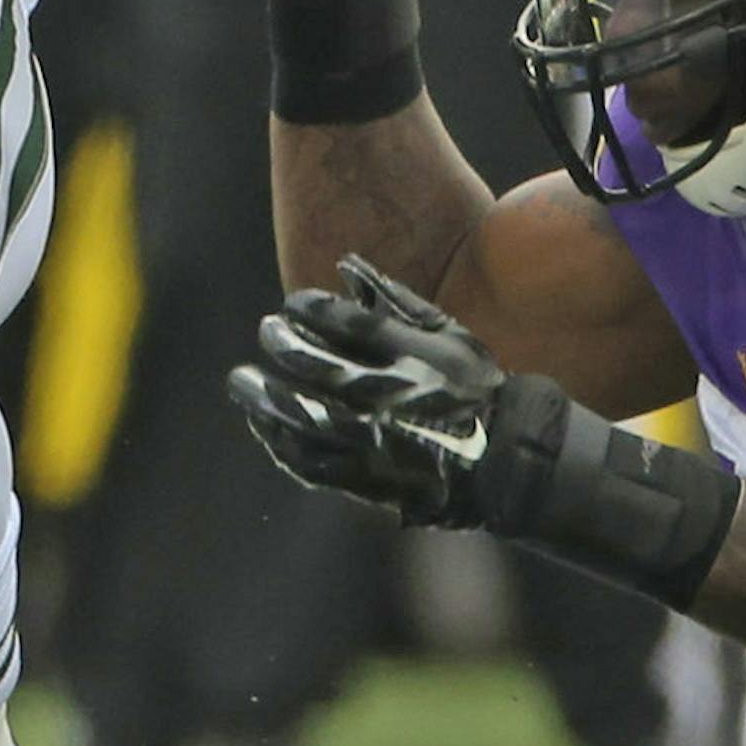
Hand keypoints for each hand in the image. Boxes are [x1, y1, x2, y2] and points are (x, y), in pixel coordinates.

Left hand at [228, 256, 507, 521]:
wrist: (504, 462)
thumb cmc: (474, 389)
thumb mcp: (450, 336)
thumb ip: (397, 300)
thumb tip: (345, 266)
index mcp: (415, 358)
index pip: (346, 323)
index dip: (310, 309)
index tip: (291, 305)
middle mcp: (392, 399)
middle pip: (317, 368)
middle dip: (283, 345)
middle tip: (265, 331)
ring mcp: (378, 443)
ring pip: (303, 419)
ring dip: (264, 399)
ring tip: (242, 382)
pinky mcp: (368, 480)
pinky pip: (311, 464)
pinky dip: (280, 442)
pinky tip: (264, 425)